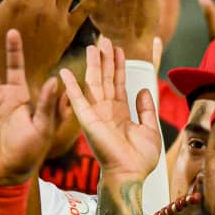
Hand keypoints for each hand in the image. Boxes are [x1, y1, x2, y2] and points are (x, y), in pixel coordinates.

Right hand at [60, 37, 162, 179]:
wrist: (130, 174)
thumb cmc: (140, 159)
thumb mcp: (150, 129)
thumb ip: (146, 109)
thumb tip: (143, 90)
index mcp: (121, 113)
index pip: (119, 83)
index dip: (119, 66)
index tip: (120, 49)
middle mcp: (107, 111)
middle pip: (105, 79)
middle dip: (105, 59)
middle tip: (104, 40)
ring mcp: (96, 114)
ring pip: (94, 83)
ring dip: (93, 65)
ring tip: (94, 46)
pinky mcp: (88, 120)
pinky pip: (77, 100)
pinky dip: (70, 86)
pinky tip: (64, 72)